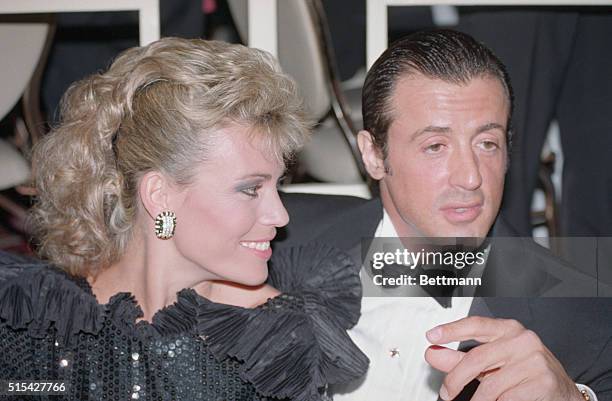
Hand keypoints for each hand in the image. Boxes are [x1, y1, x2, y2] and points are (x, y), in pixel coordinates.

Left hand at [424, 316, 584, 400]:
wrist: (561, 391)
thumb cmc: (523, 372)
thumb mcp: (491, 362)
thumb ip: (461, 358)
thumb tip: (433, 354)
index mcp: (508, 329)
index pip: (475, 324)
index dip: (451, 330)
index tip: (431, 336)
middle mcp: (522, 340)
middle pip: (476, 358)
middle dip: (455, 378)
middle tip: (446, 392)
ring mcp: (534, 360)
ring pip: (490, 384)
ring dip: (477, 400)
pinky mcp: (542, 381)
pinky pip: (506, 398)